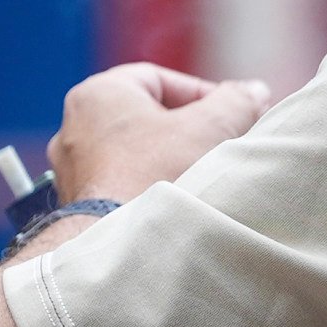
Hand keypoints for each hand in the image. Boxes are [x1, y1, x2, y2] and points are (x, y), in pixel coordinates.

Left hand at [47, 63, 273, 207]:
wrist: (122, 246)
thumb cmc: (158, 176)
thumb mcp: (209, 127)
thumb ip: (236, 100)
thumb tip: (253, 92)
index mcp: (99, 94)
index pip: (162, 81)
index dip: (204, 95)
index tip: (233, 116)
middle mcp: (75, 126)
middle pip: (149, 116)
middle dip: (190, 129)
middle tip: (224, 143)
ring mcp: (73, 168)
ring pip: (136, 151)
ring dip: (171, 158)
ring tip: (204, 174)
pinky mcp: (78, 202)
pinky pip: (122, 181)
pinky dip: (149, 184)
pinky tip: (177, 199)